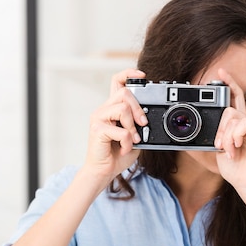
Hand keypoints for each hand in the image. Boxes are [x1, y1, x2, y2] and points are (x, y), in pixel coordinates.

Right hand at [84, 68, 147, 186]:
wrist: (104, 171)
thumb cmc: (117, 154)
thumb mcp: (134, 136)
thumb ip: (139, 124)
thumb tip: (148, 117)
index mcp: (112, 108)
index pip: (117, 81)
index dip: (129, 74)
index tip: (142, 76)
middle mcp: (103, 109)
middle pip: (124, 92)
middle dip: (138, 108)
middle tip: (143, 124)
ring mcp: (98, 118)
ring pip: (122, 108)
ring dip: (132, 126)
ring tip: (132, 139)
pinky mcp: (97, 129)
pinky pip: (120, 130)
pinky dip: (127, 142)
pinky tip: (125, 148)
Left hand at [214, 69, 245, 195]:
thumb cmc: (236, 169)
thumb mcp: (219, 150)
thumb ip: (215, 136)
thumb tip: (202, 132)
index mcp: (240, 125)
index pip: (235, 98)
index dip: (229, 83)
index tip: (219, 72)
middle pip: (229, 109)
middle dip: (219, 128)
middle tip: (219, 145)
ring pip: (234, 118)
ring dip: (226, 136)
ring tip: (228, 151)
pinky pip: (244, 124)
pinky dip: (235, 137)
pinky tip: (236, 148)